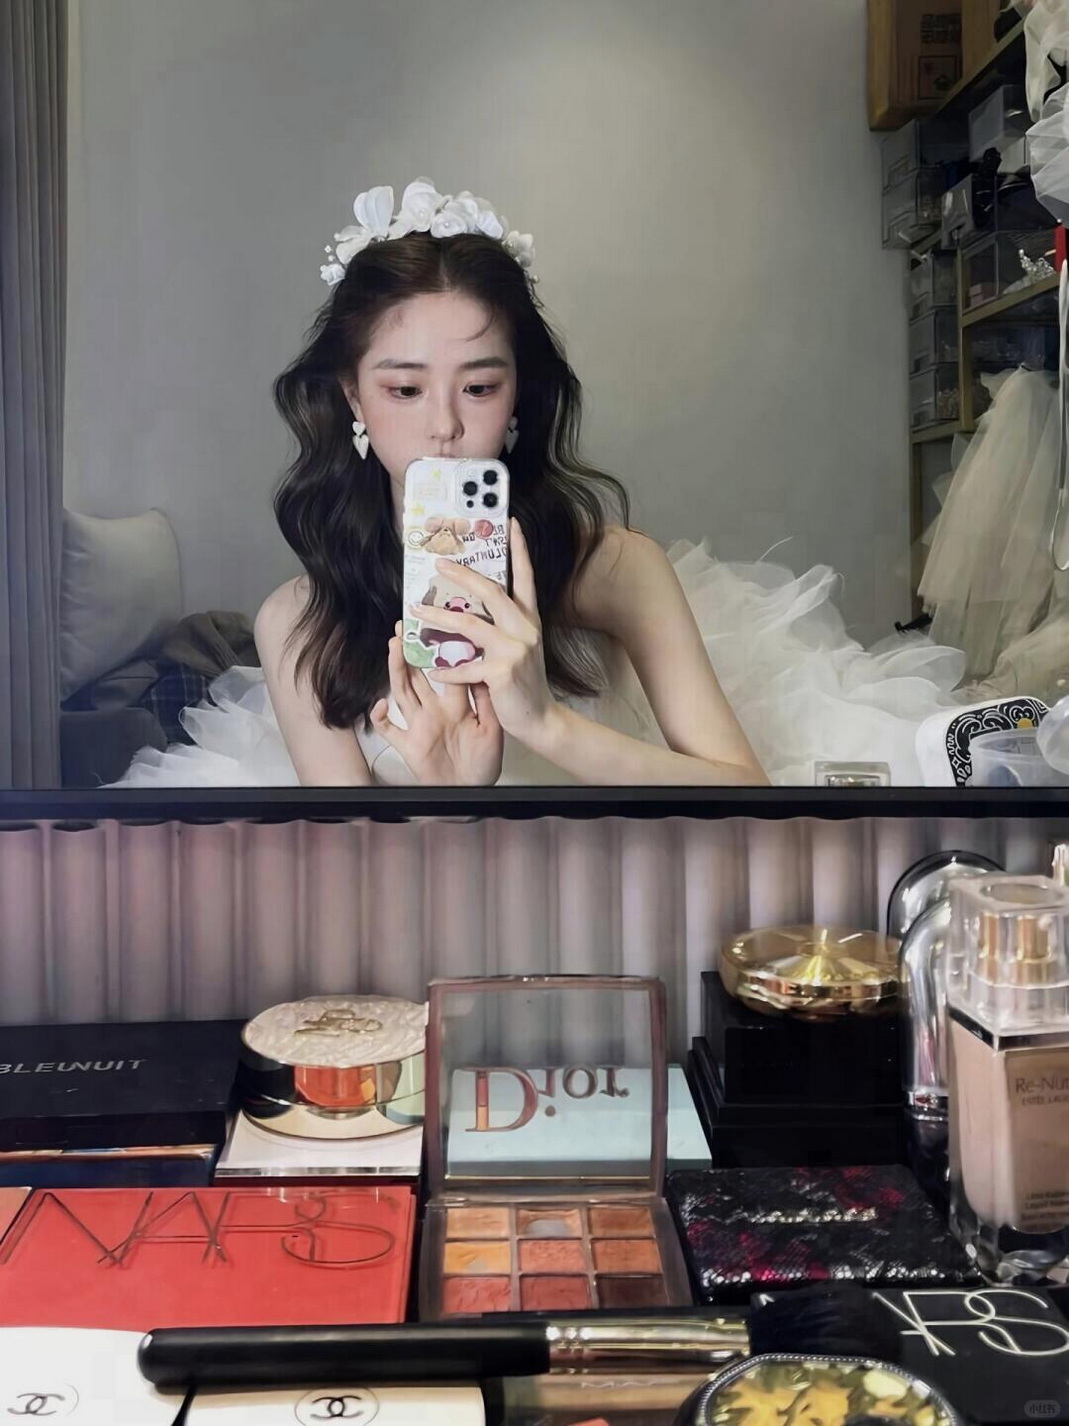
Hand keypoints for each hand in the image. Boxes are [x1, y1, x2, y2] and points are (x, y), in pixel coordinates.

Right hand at [370, 628, 502, 784]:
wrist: (473, 791)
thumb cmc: (483, 763)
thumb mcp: (492, 727)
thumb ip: (486, 699)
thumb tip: (482, 667)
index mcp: (456, 705)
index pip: (447, 671)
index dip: (443, 651)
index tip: (441, 628)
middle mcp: (434, 711)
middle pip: (418, 675)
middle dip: (411, 651)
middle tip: (405, 627)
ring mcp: (419, 726)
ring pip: (403, 692)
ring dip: (396, 670)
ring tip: (393, 646)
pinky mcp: (408, 745)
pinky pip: (388, 730)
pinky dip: (380, 718)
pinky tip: (380, 704)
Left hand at [409, 519, 556, 745]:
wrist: (541, 719)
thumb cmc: (525, 684)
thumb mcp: (519, 649)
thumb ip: (501, 628)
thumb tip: (469, 608)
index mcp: (529, 620)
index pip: (525, 578)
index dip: (520, 550)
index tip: (512, 523)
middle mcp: (524, 629)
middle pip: (490, 592)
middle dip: (462, 575)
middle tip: (438, 563)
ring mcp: (514, 649)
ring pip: (469, 624)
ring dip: (438, 616)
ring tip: (415, 611)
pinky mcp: (501, 673)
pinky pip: (464, 667)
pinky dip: (445, 669)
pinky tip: (430, 668)